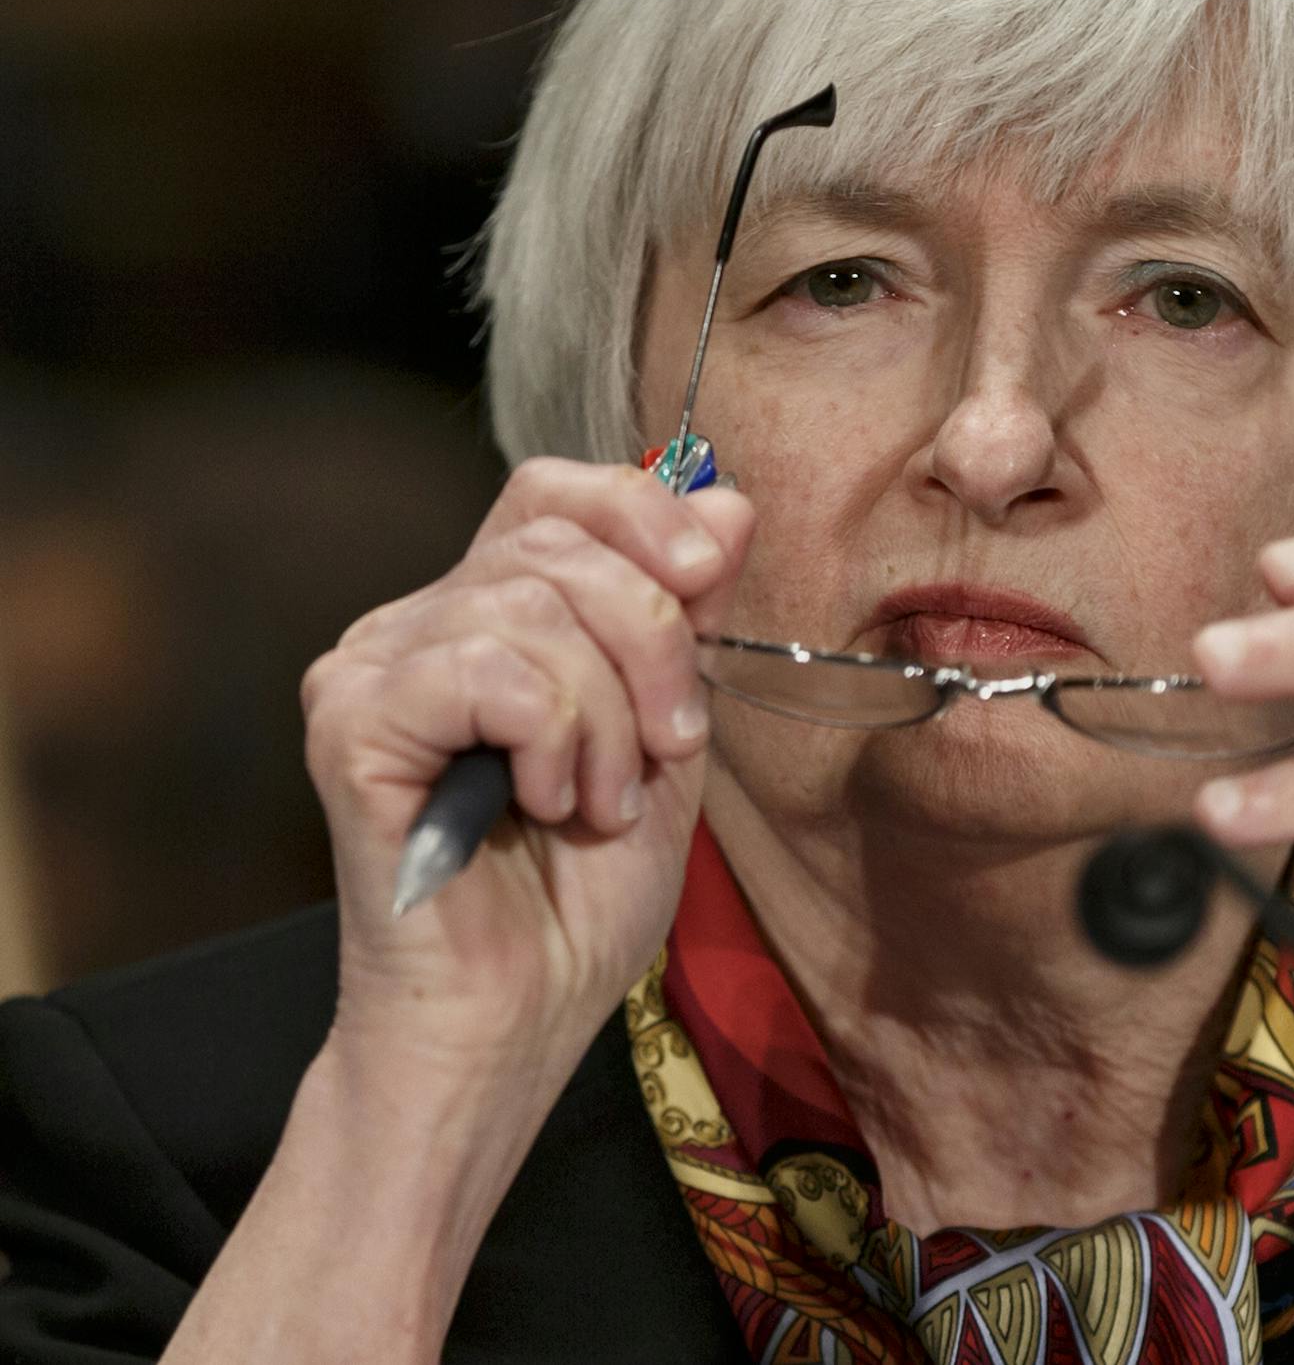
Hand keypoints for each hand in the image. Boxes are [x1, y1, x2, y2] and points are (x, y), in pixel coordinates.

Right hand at [299, 458, 752, 1091]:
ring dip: (606, 718)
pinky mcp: (349, 721)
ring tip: (596, 805)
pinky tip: (541, 804)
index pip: (553, 492)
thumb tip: (726, 501)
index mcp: (490, 615)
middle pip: (557, 542)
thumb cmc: (582, 896)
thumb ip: (687, 621)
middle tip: (667, 750)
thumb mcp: (668, 738)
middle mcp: (418, 622)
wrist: (516, 1019)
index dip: (639, 510)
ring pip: (529, 606)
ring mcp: (372, 666)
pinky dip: (549, 738)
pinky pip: (483, 669)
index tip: (708, 576)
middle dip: (652, 642)